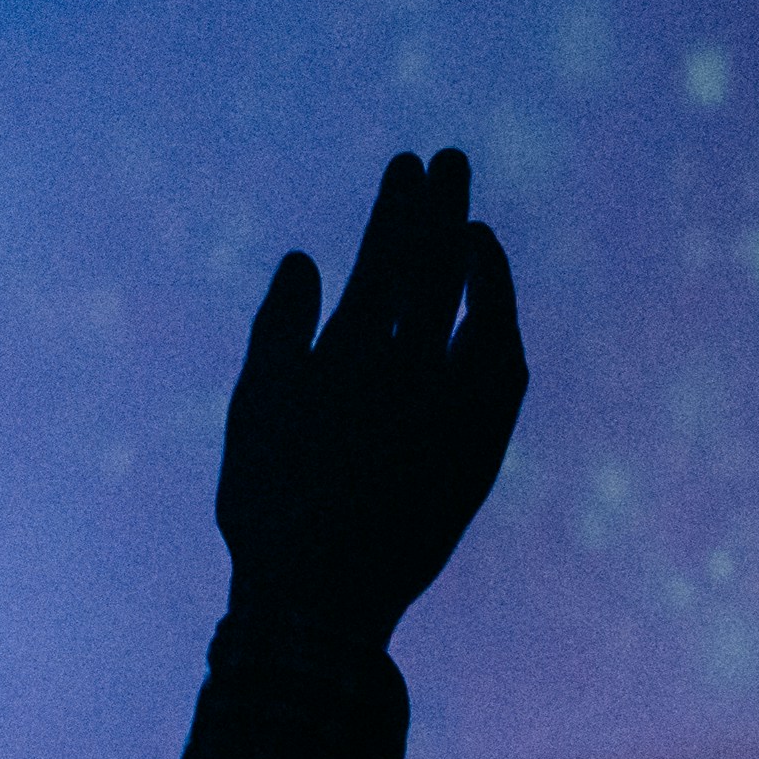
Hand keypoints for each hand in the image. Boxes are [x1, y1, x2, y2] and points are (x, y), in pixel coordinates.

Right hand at [214, 150, 527, 645]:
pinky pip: (505, 372)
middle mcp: (410, 373)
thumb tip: (306, 260)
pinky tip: (490, 311)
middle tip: (450, 159)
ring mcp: (454, 411)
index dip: (398, 207)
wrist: (322, 598)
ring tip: (473, 226)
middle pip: (436, 270)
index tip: (408, 165)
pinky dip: (499, 327)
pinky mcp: (482, 450)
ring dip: (478, 262)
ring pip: (477, 313)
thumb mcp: (253, 411)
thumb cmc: (268, 506)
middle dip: (441, 208)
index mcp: (348, 357)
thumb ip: (280, 329)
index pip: (383, 258)